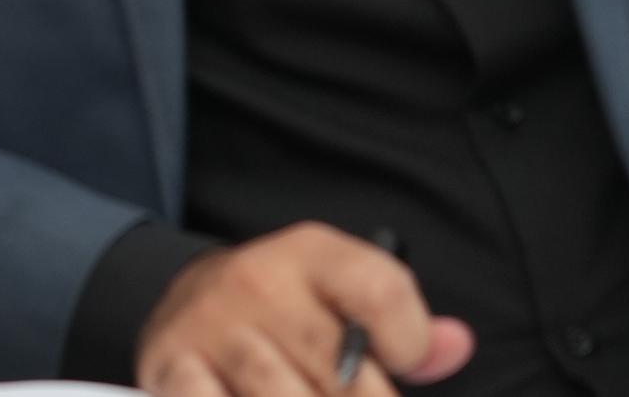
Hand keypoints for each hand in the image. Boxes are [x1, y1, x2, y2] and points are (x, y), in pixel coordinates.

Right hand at [137, 227, 473, 396]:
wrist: (186, 301)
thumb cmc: (285, 311)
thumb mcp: (341, 297)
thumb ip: (403, 327)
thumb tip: (455, 346)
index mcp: (311, 255)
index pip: (380, 293)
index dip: (408, 343)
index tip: (400, 366)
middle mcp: (260, 282)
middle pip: (342, 373)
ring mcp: (213, 327)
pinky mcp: (173, 367)